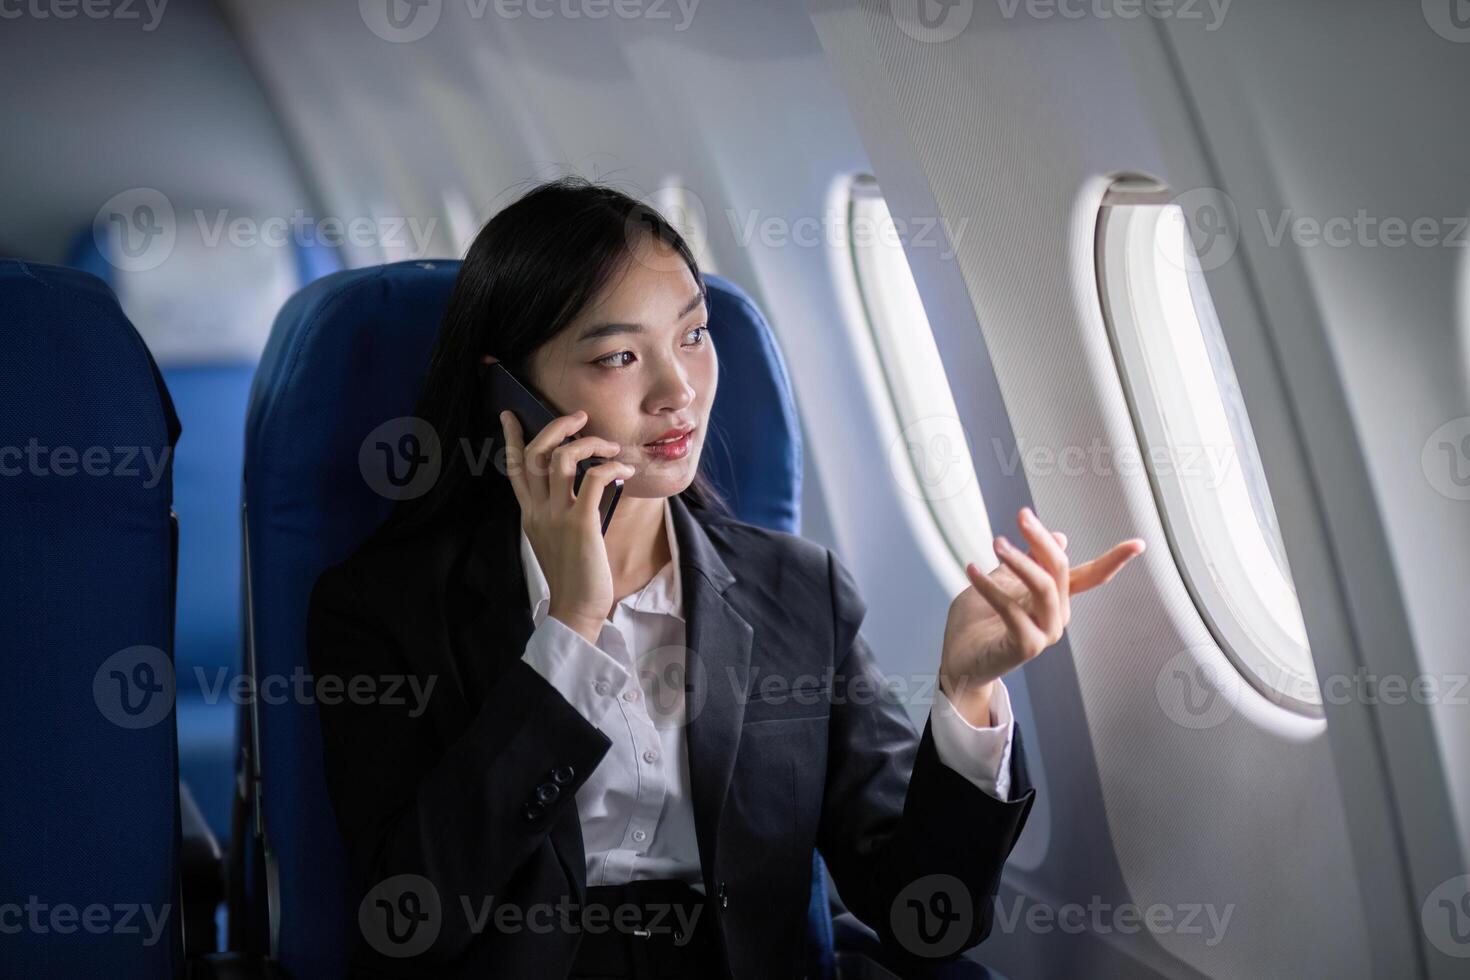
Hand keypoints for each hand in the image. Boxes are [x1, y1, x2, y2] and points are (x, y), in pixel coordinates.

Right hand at [499, 408, 634, 643]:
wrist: (576, 610)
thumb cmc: (573, 575)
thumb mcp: (555, 539)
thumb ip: (558, 512)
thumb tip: (580, 488)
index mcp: (529, 514)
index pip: (515, 468)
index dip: (513, 438)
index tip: (509, 414)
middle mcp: (538, 511)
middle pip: (537, 453)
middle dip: (557, 426)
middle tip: (580, 418)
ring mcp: (556, 516)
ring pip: (561, 458)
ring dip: (589, 443)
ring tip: (610, 446)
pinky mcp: (579, 524)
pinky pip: (594, 479)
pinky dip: (612, 467)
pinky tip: (625, 470)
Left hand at [938, 507, 1144, 716]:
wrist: (958, 662)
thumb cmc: (977, 625)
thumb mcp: (1002, 582)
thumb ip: (1027, 562)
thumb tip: (1060, 537)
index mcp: (1056, 600)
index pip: (1091, 576)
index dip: (1115, 560)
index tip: (1138, 544)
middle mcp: (1056, 616)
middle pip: (1060, 570)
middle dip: (1042, 539)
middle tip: (1022, 516)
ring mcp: (1044, 633)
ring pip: (1044, 587)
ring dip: (1019, 561)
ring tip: (997, 543)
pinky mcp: (1025, 647)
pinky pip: (1011, 609)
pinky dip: (989, 586)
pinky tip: (972, 570)